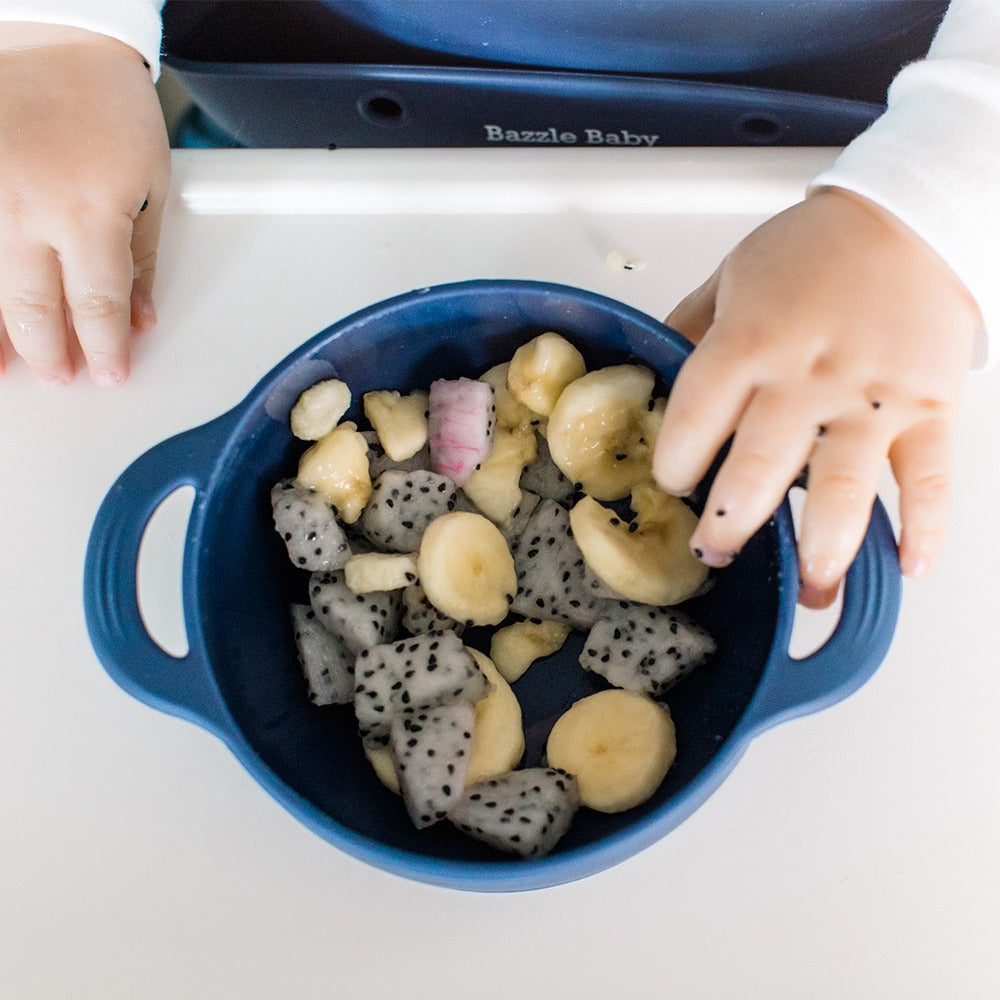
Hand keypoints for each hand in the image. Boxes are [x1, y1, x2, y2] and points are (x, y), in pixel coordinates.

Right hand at [0, 22, 169, 384]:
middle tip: (61, 377)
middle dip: (50, 354)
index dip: (104, 350)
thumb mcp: (150, 187)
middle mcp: (26, 207)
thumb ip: (142, 261)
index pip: (98, 307)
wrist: (62, 42)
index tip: (109, 373)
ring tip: (5, 369)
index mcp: (88, 212)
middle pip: (34, 308)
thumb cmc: (111, 109)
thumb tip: (140, 321)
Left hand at [652, 186, 979, 607]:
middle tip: (714, 552)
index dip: (675, 462)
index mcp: (752, 340)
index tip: (670, 485)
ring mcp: (873, 395)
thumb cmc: (815, 248)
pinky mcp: (928, 407)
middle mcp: (809, 374)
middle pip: (761, 464)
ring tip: (806, 588)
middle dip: (731, 522)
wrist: (908, 216)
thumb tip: (647, 373)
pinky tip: (907, 565)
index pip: (698, 416)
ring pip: (845, 485)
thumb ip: (689, 331)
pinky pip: (931, 475)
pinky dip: (925, 526)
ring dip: (821, 547)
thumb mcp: (731, 277)